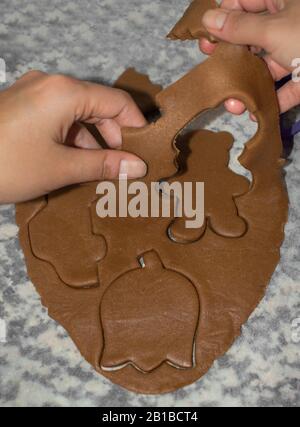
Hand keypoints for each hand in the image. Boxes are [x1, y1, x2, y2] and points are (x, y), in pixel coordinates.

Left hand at [0, 71, 146, 203]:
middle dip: (114, 136)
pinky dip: (72, 137)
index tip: (145, 152)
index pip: (117, 102)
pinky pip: (58, 116)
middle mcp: (50, 83)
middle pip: (98, 106)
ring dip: (92, 140)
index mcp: (64, 92)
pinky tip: (74, 160)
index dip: (136, 126)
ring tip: (99, 170)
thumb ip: (104, 164)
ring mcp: (33, 92)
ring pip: (78, 112)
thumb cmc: (9, 166)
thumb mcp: (62, 168)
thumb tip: (138, 167)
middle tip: (122, 167)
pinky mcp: (22, 104)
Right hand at [199, 0, 299, 113]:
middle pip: (251, 38)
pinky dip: (270, 99)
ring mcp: (296, 50)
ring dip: (248, 86)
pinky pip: (284, 86)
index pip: (242, 2)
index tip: (206, 41)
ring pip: (266, 66)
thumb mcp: (272, 29)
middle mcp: (287, 22)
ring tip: (235, 105)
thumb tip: (208, 18)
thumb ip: (239, 27)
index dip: (222, 20)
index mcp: (281, 0)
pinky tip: (255, 112)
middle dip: (232, 59)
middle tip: (215, 71)